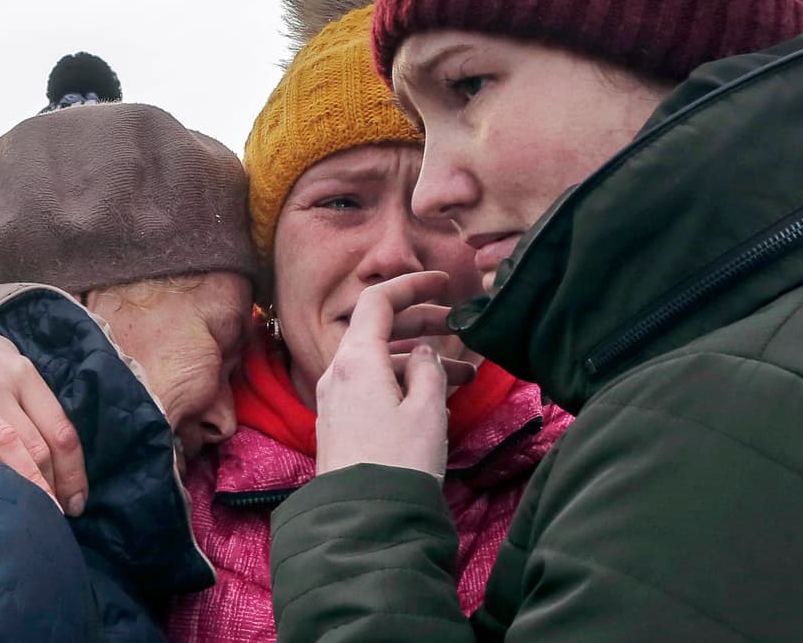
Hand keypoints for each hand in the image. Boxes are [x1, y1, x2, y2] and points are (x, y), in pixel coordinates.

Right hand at [0, 296, 87, 514]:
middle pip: (34, 441)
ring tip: (33, 513)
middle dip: (52, 484)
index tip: (77, 501)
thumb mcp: (1, 360)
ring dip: (22, 479)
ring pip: (1, 439)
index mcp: (21, 373)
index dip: (72, 470)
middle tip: (57, 519)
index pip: (59, 428)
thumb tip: (56, 444)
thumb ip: (26, 396)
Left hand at [315, 271, 454, 481]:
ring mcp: (336, 399)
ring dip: (420, 360)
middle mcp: (338, 373)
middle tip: (459, 325)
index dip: (411, 285)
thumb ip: (430, 370)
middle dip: (422, 323)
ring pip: (380, 362)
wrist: (364, 521)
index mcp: (356, 360)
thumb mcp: (428, 411)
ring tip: (467, 374)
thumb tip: (424, 354)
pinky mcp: (340, 424)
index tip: (443, 282)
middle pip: (380, 330)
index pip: (379, 301)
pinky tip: (437, 399)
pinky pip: (373, 387)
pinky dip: (403, 381)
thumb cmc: (399, 463)